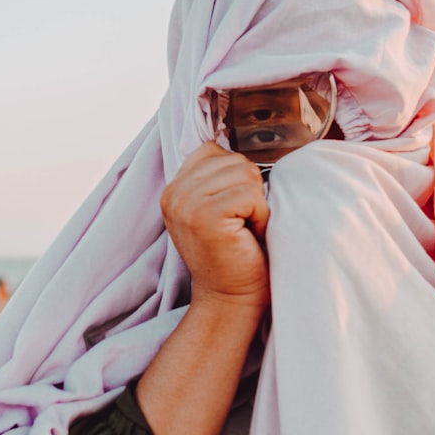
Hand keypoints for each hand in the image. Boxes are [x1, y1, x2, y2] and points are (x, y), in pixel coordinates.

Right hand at [160, 142, 270, 308]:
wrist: (231, 300)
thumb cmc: (237, 254)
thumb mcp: (219, 208)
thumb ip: (219, 177)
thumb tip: (247, 135)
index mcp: (175, 187)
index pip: (215, 150)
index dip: (237, 178)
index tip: (233, 211)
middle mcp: (174, 193)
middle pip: (235, 160)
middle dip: (251, 192)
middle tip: (241, 225)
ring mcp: (186, 204)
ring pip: (246, 174)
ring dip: (257, 204)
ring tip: (244, 230)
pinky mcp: (204, 217)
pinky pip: (250, 194)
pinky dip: (260, 215)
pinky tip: (248, 236)